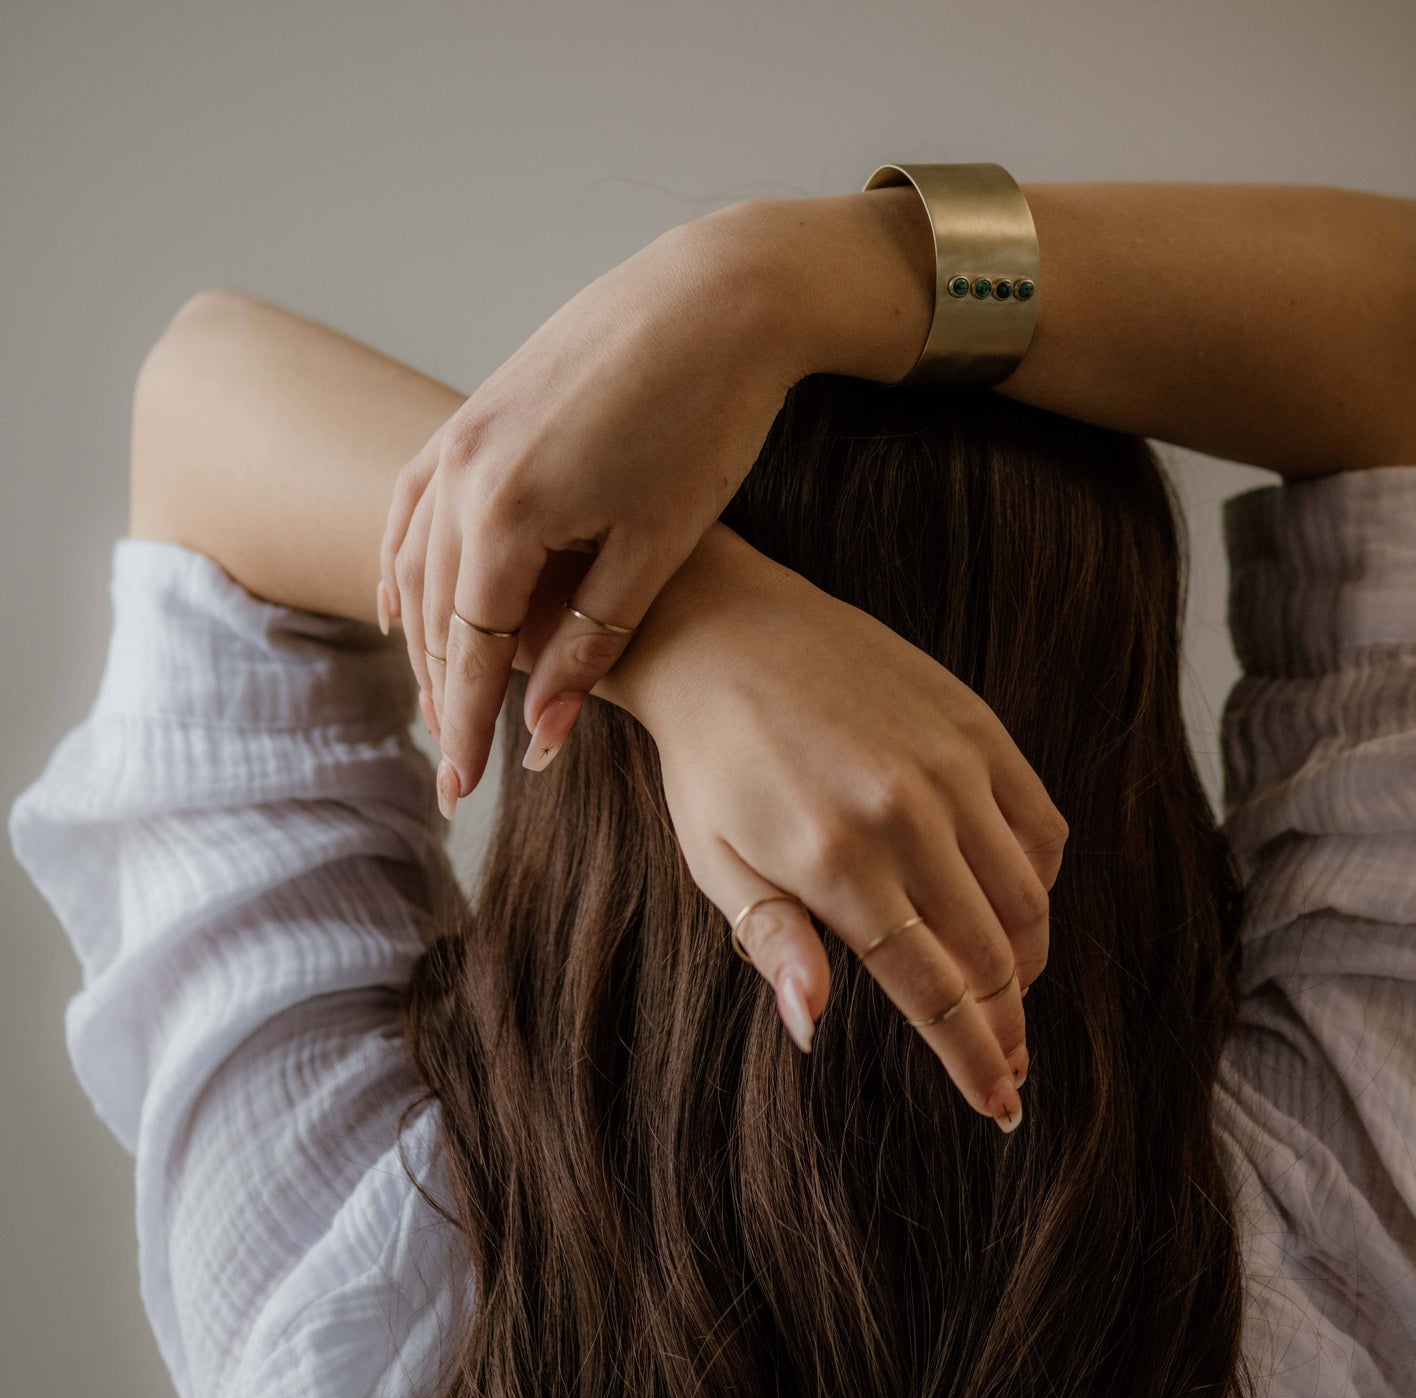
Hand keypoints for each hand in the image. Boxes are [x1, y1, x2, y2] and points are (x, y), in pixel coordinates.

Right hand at [378, 204, 805, 806]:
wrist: (718, 294)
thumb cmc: (704, 420)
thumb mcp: (655, 550)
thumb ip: (591, 645)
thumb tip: (541, 730)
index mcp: (504, 515)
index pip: (472, 651)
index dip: (468, 728)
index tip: (463, 792)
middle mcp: (461, 474)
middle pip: (436, 614)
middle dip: (447, 695)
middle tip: (456, 767)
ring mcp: (459, 435)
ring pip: (416, 562)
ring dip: (426, 637)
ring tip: (441, 699)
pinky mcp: (476, 410)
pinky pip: (415, 502)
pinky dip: (405, 560)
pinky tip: (404, 598)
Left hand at [620, 524, 1067, 1129]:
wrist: (726, 633)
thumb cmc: (712, 762)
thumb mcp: (715, 859)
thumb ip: (773, 943)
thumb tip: (811, 1029)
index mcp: (835, 860)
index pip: (931, 987)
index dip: (972, 1057)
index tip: (999, 1104)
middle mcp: (907, 814)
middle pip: (989, 954)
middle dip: (1006, 1026)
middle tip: (1010, 1068)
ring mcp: (952, 764)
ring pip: (1027, 899)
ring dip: (1027, 962)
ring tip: (1009, 996)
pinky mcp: (977, 725)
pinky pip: (1041, 826)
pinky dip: (1039, 882)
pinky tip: (1014, 906)